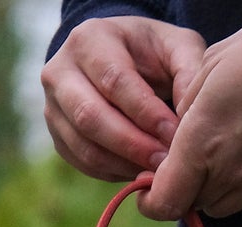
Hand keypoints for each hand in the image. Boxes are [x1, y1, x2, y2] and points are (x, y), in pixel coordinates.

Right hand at [42, 16, 206, 182]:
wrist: (116, 58)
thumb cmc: (150, 51)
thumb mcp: (176, 46)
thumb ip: (190, 72)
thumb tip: (187, 116)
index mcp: (89, 39)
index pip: (114, 81)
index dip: (145, 112)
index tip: (175, 133)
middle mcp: (60, 72)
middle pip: (91, 117)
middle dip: (131, 144)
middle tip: (164, 162)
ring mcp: (51, 107)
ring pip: (84, 146)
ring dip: (122, 163)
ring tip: (155, 170)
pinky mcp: (56, 136)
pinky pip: (82, 162)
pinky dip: (112, 172)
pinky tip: (138, 170)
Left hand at [140, 13, 241, 219]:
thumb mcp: (210, 67)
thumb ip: (182, 107)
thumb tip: (175, 129)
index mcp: (199, 146)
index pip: (162, 203)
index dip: (149, 198)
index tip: (148, 180)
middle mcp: (225, 175)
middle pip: (188, 203)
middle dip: (180, 184)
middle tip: (186, 151)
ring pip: (215, 204)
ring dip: (208, 185)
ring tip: (218, 145)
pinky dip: (235, 180)